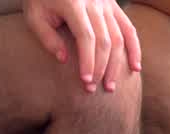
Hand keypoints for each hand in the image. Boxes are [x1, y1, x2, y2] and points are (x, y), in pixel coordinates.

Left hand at [23, 0, 141, 92]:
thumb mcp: (34, 15)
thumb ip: (47, 37)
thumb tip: (63, 59)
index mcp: (74, 3)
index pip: (86, 37)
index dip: (88, 61)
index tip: (85, 80)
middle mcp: (94, 2)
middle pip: (105, 40)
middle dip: (101, 67)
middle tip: (93, 88)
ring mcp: (107, 4)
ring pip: (119, 37)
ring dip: (117, 64)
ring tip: (111, 86)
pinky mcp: (114, 6)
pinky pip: (129, 29)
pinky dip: (134, 49)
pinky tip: (135, 67)